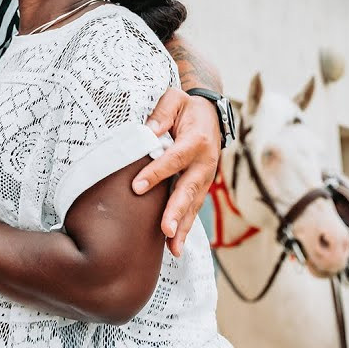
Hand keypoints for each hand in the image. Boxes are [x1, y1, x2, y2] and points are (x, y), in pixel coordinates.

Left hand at [133, 87, 220, 256]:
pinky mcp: (201, 187)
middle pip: (188, 189)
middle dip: (176, 211)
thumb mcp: (175, 100)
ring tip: (172, 248)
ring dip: (183, 227)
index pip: (174, 159)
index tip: (137, 187)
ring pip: (193, 205)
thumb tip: (148, 132)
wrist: (211, 114)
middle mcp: (204, 163)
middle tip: (165, 230)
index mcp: (196, 140)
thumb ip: (162, 113)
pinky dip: (185, 227)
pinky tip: (174, 245)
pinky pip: (193, 208)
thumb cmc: (187, 108)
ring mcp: (205, 178)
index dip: (156, 173)